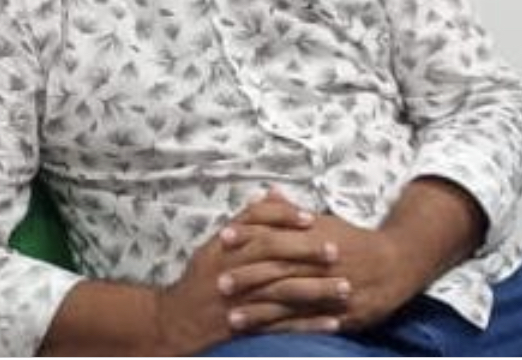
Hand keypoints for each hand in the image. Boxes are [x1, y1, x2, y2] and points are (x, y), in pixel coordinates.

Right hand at [153, 190, 335, 352]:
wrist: (177, 320)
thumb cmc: (201, 278)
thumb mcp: (216, 243)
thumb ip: (246, 220)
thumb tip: (270, 194)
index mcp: (226, 245)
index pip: (257, 221)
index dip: (284, 217)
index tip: (311, 217)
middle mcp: (232, 268)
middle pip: (273, 254)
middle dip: (306, 252)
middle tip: (337, 250)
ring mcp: (239, 299)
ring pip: (282, 291)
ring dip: (316, 290)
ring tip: (344, 288)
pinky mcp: (246, 327)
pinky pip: (281, 325)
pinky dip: (307, 325)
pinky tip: (331, 322)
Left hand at [218, 189, 424, 334]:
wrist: (395, 263)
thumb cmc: (352, 240)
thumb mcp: (323, 220)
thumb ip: (290, 212)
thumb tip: (265, 193)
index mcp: (315, 236)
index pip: (276, 233)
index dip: (249, 235)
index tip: (223, 237)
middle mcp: (320, 263)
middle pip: (279, 269)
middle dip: (248, 277)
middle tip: (219, 283)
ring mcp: (330, 290)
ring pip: (290, 300)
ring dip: (260, 310)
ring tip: (232, 317)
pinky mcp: (339, 315)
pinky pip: (307, 324)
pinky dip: (283, 330)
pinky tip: (263, 334)